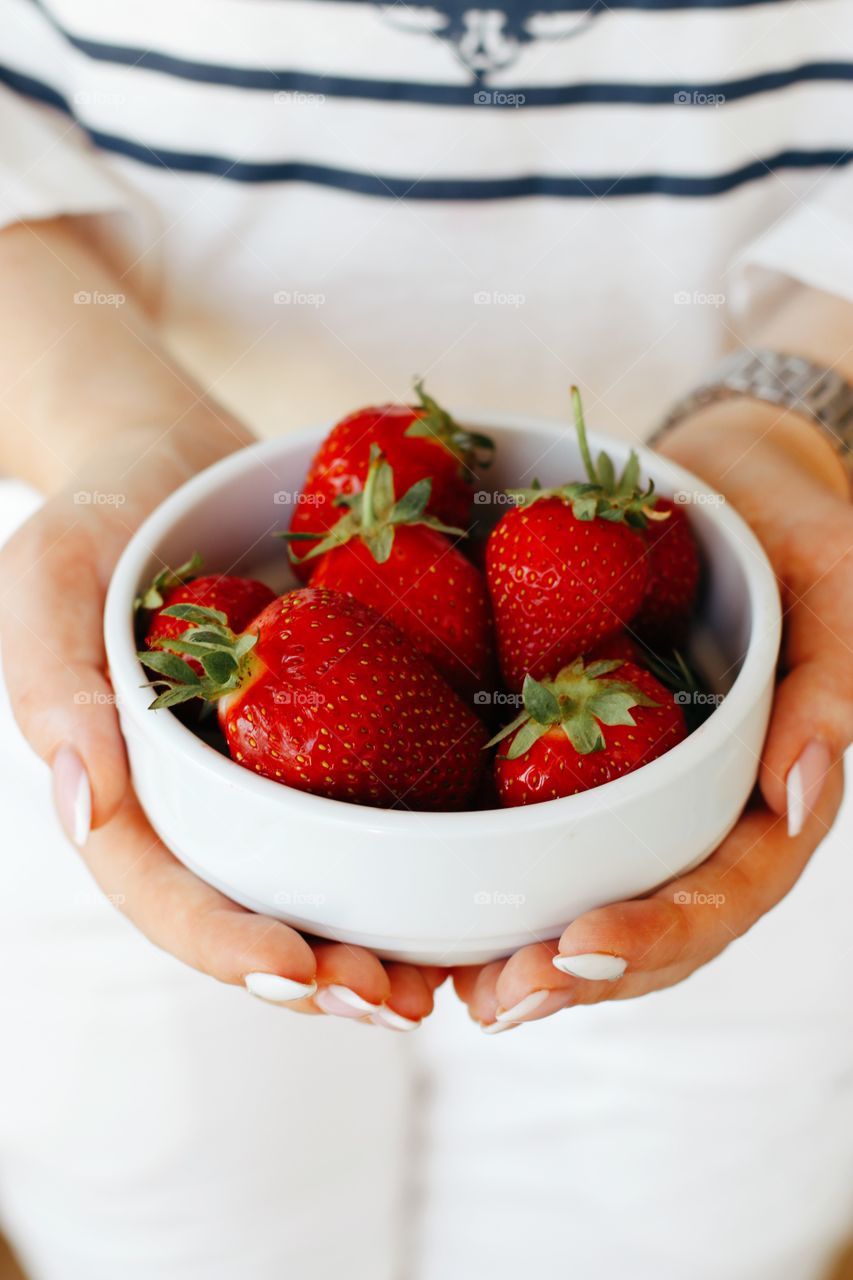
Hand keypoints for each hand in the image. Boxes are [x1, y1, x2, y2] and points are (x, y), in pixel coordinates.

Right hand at [0, 429, 441, 1028]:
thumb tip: (79, 811)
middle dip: (322, 975)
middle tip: (403, 1004)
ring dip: (378, 945)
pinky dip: (413, 856)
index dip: (230, 946)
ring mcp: (263, 777)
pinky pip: (365, 807)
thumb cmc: (100, 514)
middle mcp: (197, 805)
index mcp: (124, 793)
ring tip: (451, 980)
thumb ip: (52, 684)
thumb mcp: (49, 575)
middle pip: (252, 916)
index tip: (305, 973)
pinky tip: (477, 876)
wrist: (174, 457)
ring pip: (316, 886)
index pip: (166, 894)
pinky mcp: (323, 735)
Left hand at [454, 409, 852, 1030]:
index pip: (731, 887)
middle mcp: (710, 812)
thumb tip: (798, 792)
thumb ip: (830, 682)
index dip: (660, 930)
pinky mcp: (591, 768)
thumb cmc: (789, 524)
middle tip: (499, 999)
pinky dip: (509, 890)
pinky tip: (449, 923)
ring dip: (540, 963)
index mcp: (774, 789)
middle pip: (661, 926)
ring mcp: (650, 798)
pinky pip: (556, 843)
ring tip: (463, 994)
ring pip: (604, 905)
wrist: (721, 482)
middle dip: (583, 975)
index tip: (576, 948)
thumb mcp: (832, 576)